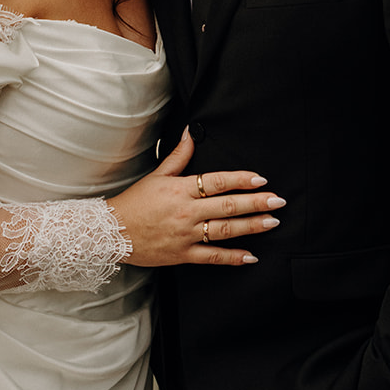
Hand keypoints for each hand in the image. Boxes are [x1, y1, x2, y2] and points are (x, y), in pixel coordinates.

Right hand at [110, 129, 282, 267]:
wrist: (112, 232)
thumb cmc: (135, 202)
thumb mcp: (157, 175)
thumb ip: (178, 155)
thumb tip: (191, 132)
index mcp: (180, 189)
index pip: (217, 182)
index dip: (241, 180)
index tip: (260, 179)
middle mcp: (186, 212)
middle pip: (227, 205)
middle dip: (256, 203)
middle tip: (277, 201)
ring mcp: (185, 234)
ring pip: (224, 230)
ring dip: (251, 226)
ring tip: (272, 221)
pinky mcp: (183, 255)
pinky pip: (212, 256)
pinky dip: (233, 257)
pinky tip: (250, 255)